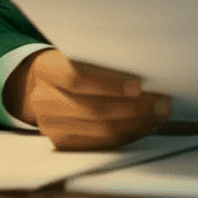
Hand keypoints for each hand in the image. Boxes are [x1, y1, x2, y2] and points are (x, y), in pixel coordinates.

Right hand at [3, 49, 170, 149]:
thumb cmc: (67, 63)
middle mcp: (45, 100)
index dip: (109, 84)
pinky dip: (124, 136)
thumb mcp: (76, 53)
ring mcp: (51, 125)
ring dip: (135, 124)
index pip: (77, 79)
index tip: (138, 85)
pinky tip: (141, 127)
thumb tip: (145, 70)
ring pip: (99, 131)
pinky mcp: (61, 142)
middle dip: (134, 108)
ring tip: (157, 116)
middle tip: (161, 103)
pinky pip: (98, 144)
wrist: (36, 84)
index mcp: (48, 71)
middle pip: (93, 110)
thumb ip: (101, 61)